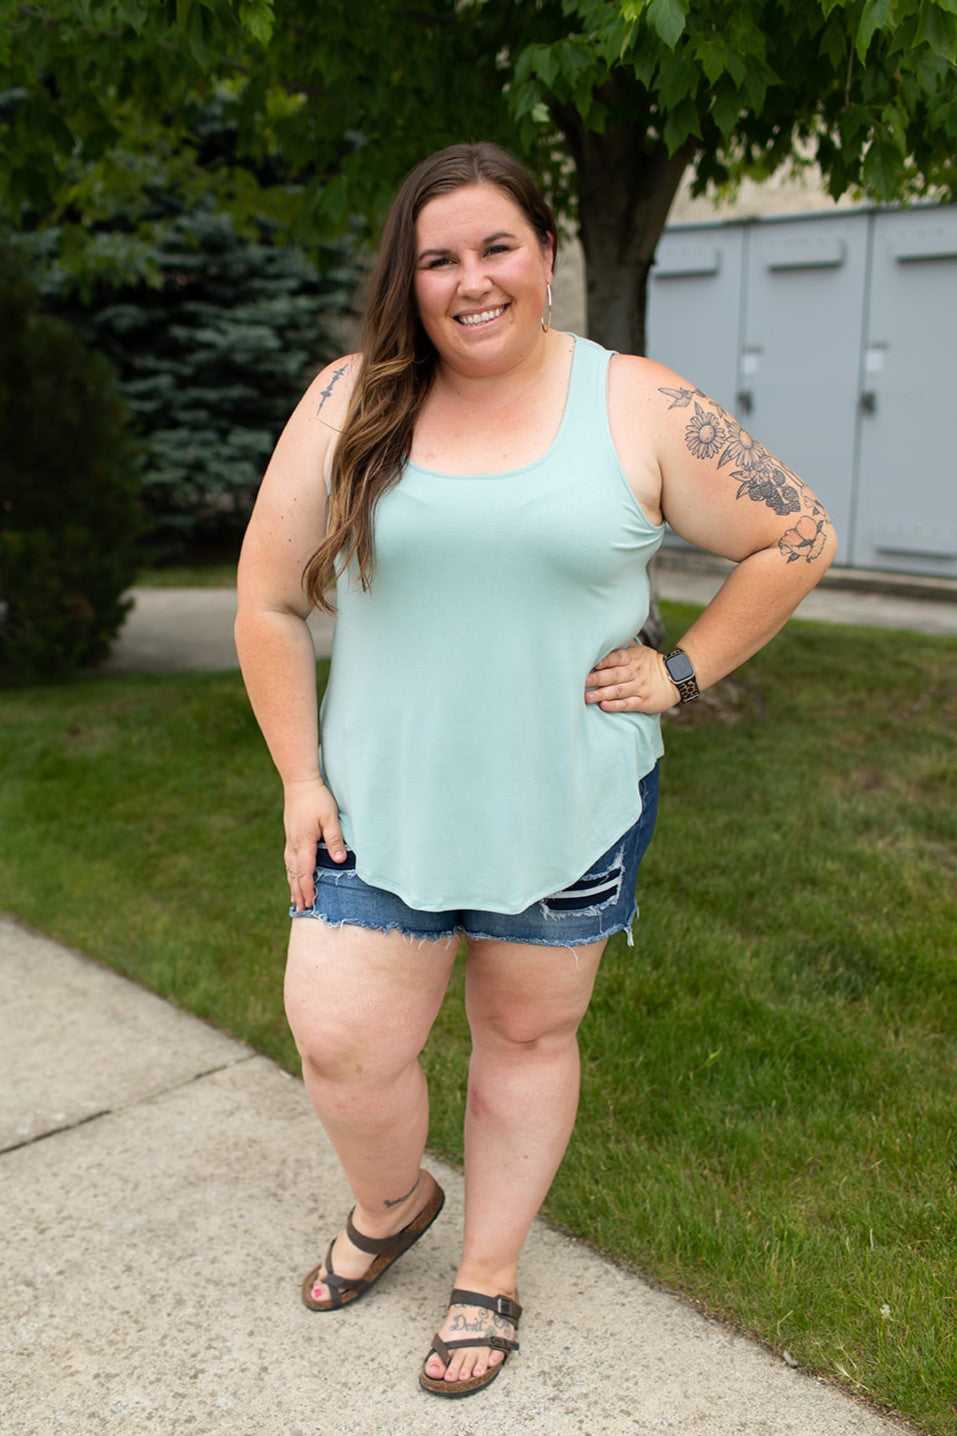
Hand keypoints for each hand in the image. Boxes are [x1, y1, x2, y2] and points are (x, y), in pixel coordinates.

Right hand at [283, 778, 346, 913]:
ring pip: (290, 868)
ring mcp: (290, 840)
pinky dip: (290, 872)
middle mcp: (294, 844)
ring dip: (292, 884)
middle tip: (301, 909)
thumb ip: (335, 839)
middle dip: (298, 892)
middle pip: (295, 874)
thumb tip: (339, 860)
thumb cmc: (317, 798)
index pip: (305, 872)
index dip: (307, 889)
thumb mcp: (330, 817)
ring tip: (294, 900)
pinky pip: (289, 859)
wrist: (299, 782)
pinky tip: (292, 876)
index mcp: (304, 843)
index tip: (309, 903)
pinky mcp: (291, 835)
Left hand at [584, 643, 678, 713]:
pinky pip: (628, 704)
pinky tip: (604, 706)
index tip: (592, 664)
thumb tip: (601, 637)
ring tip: (587, 697)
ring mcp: (639, 687)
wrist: (676, 678)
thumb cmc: (649, 663)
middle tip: (581, 682)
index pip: (617, 658)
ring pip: (619, 690)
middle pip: (615, 675)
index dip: (605, 661)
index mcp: (632, 658)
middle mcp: (635, 672)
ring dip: (602, 694)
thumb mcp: (639, 650)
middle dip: (597, 679)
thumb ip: (621, 647)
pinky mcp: (644, 702)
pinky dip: (616, 705)